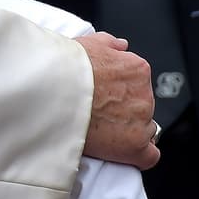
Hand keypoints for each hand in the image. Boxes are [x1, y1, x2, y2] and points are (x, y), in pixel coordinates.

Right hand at [76, 32, 158, 169]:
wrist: (50, 90)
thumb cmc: (64, 68)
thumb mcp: (87, 43)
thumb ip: (110, 43)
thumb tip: (121, 45)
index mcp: (136, 69)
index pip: (139, 83)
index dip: (121, 90)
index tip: (106, 95)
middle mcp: (143, 94)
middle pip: (141, 105)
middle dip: (123, 109)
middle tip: (98, 110)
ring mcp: (141, 120)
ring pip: (144, 129)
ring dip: (127, 129)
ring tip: (99, 128)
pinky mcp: (134, 145)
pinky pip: (149, 155)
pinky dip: (137, 154)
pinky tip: (121, 150)